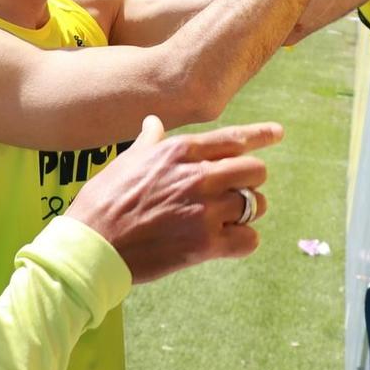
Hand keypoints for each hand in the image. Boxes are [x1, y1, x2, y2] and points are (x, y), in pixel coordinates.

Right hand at [66, 115, 281, 283]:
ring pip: (255, 205)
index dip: (261, 135)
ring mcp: (204, 211)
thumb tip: (153, 122)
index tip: (278, 134)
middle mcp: (198, 176)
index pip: (233, 138)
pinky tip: (228, 243)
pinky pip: (249, 240)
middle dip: (250, 181)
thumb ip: (149, 141)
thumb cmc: (103, 202)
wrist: (91, 247)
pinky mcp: (205, 245)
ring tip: (229, 220)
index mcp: (180, 152)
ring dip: (247, 212)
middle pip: (255, 170)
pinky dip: (243, 242)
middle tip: (236, 192)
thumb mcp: (125, 162)